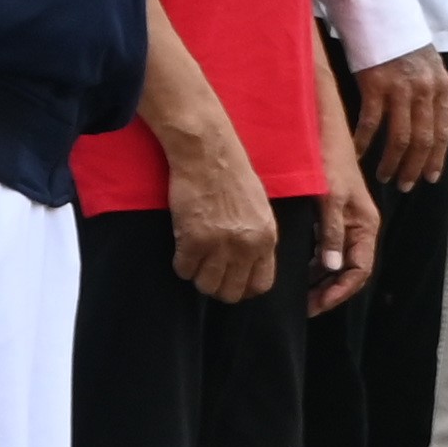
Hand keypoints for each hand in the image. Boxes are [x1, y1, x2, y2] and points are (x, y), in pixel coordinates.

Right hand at [166, 122, 279, 305]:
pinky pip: (183, 269)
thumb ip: (257, 238)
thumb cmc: (234, 175)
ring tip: (196, 260)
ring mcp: (219, 245)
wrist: (208, 154)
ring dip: (198, 276)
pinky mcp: (192, 239)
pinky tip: (183, 249)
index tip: (233, 282)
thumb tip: (249, 264)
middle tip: (209, 273)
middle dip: (218, 287)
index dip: (244, 288)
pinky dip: (181, 264)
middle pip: (231, 292)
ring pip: (206, 285)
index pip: (261, 284)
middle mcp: (246, 246)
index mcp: (266, 238)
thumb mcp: (260, 210)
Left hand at [312, 148, 378, 316]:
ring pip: (338, 262)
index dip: (340, 291)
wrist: (322, 131)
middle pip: (350, 271)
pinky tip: (298, 271)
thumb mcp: (331, 198)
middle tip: (304, 307)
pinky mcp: (333, 218)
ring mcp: (347, 224)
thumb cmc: (329, 161)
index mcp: (366, 226)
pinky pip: (327, 250)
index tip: (316, 305)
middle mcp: (360, 229)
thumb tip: (331, 268)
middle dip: (329, 291)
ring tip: (298, 294)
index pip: (359, 270)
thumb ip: (331, 233)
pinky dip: (315, 264)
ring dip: (321, 280)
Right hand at [351, 52, 447, 193]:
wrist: (380, 9)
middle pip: (423, 140)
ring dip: (392, 162)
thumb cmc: (400, 39)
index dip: (437, 158)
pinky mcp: (375, 84)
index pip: (443, 131)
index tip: (430, 178)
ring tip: (384, 176)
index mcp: (441, 86)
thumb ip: (428, 92)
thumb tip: (424, 122)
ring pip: (400, 137)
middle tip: (405, 185)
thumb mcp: (426, 64)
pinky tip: (357, 154)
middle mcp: (425, 89)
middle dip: (414, 167)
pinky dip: (363, 142)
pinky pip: (371, 123)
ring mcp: (401, 88)